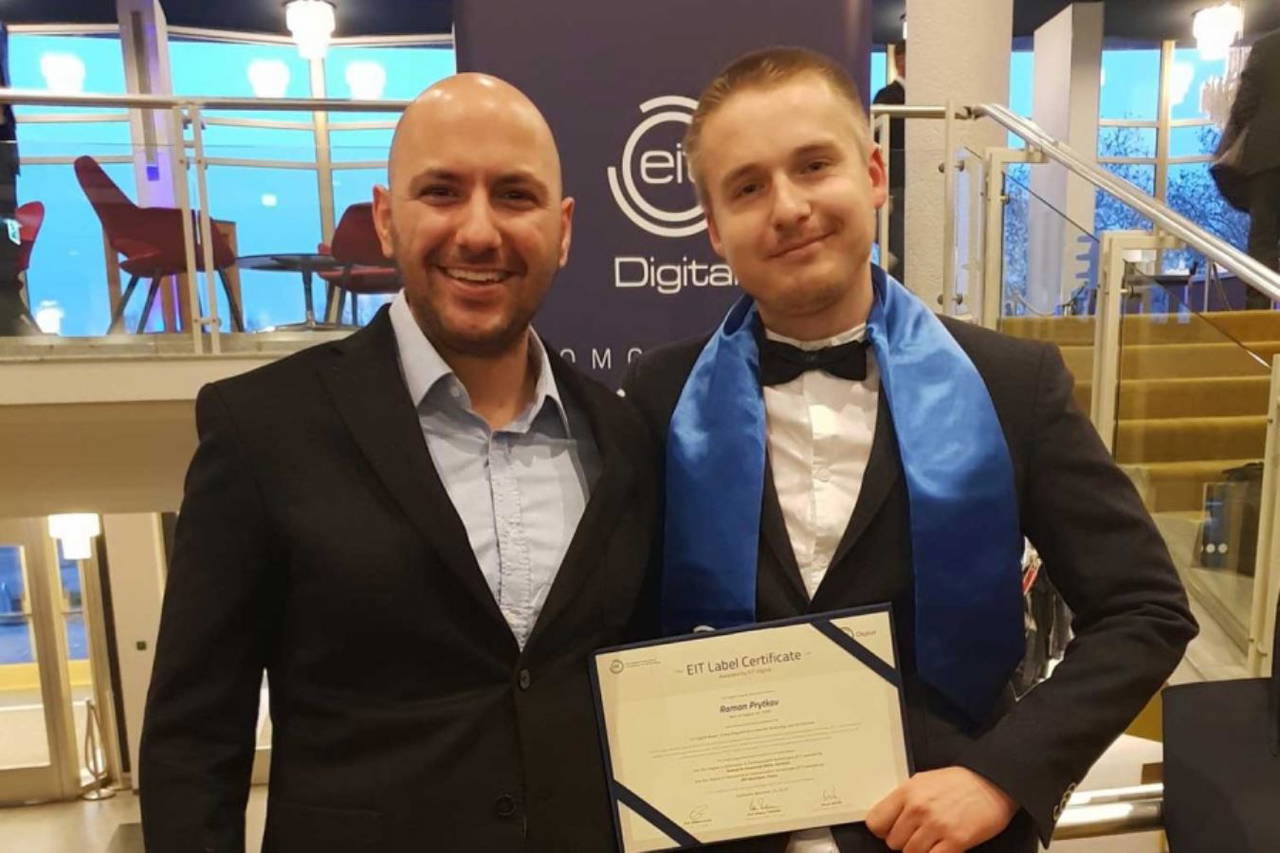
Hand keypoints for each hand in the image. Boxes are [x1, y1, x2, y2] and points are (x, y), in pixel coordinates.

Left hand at [865, 766, 1017, 852]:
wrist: (992, 783)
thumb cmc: (959, 782)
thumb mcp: (923, 781)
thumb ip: (904, 800)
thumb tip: (889, 820)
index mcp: (907, 792)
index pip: (875, 822)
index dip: (883, 830)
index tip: (891, 831)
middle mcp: (919, 808)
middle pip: (893, 842)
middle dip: (905, 842)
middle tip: (919, 835)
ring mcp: (937, 825)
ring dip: (921, 850)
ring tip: (933, 839)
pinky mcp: (955, 840)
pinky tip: (943, 847)